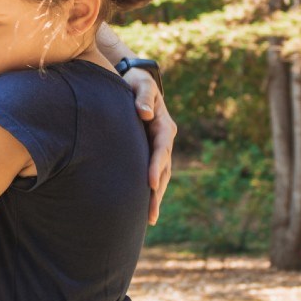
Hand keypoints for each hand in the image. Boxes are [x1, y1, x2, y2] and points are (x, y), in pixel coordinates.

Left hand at [122, 67, 175, 225]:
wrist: (136, 82)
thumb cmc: (135, 82)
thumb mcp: (140, 84)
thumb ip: (142, 97)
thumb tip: (144, 114)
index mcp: (163, 124)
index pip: (161, 149)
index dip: (156, 166)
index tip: (151, 183)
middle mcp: (164, 138)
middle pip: (164, 168)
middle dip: (158, 191)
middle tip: (150, 213)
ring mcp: (159, 147)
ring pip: (161, 175)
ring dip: (156, 196)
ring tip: (149, 218)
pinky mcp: (150, 152)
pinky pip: (153, 173)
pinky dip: (151, 190)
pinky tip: (144, 209)